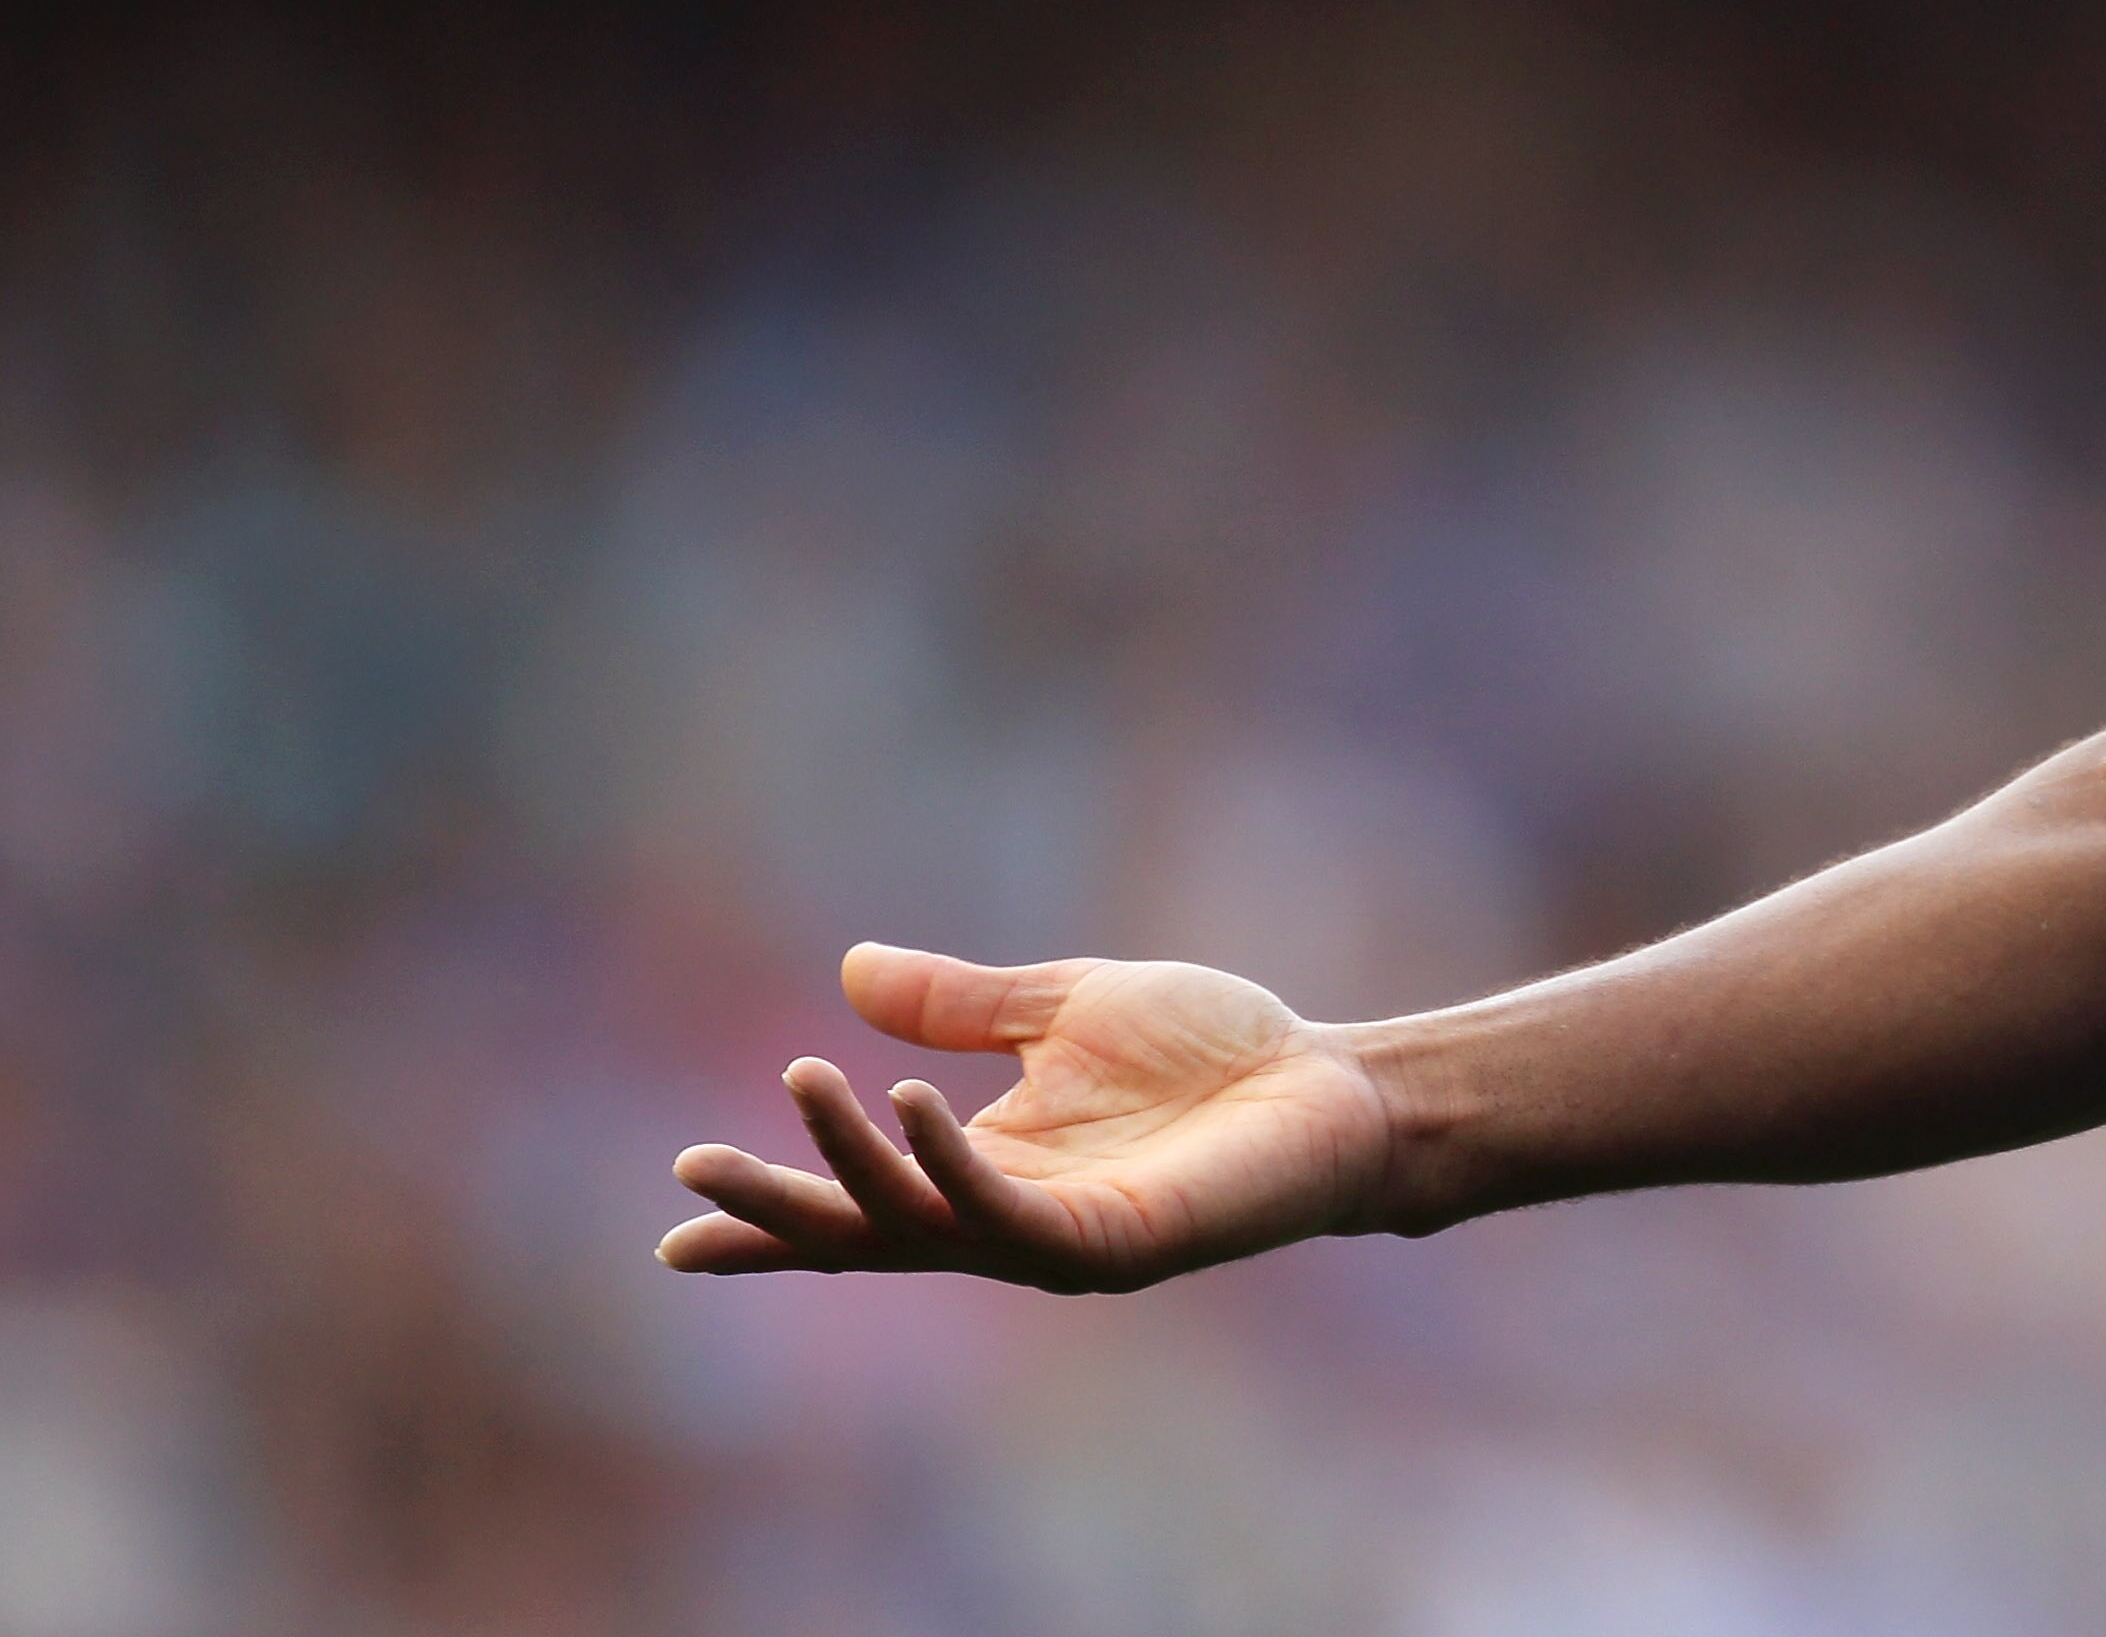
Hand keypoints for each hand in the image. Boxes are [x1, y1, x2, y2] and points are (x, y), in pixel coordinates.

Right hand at [658, 942, 1393, 1290]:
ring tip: (800, 1082)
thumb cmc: (1215, 1053)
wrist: (1332, 1083)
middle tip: (692, 1167)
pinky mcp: (1115, 1238)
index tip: (671, 1234)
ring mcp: (1058, 1236)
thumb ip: (961, 1003)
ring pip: (924, 1223)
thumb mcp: (1065, 1008)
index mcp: (989, 1166)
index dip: (771, 1219)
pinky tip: (911, 1103)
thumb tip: (851, 969)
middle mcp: (1009, 1216)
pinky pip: (1010, 1212)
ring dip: (855, 1163)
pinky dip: (952, 1165)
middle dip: (778, 1208)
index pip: (862, 1206)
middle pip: (867, 1232)